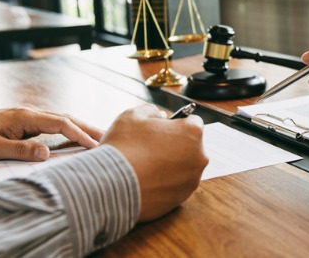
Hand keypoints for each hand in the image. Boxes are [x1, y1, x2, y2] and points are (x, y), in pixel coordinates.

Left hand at [0, 106, 102, 161]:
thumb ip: (20, 150)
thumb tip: (47, 153)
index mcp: (25, 117)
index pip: (60, 123)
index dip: (79, 134)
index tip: (95, 145)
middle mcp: (31, 113)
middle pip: (67, 117)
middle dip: (88, 127)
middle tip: (109, 136)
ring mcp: (29, 116)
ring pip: (62, 119)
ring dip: (81, 127)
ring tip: (98, 137)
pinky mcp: (27, 122)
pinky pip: (54, 124)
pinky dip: (69, 129)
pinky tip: (75, 136)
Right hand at [101, 104, 207, 221]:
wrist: (109, 186)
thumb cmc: (123, 147)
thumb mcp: (133, 115)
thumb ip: (151, 111)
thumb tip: (159, 116)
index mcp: (193, 132)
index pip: (192, 122)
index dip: (175, 123)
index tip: (162, 129)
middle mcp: (199, 157)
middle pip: (190, 146)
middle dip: (174, 144)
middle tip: (150, 147)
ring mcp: (191, 180)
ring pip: (183, 167)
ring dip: (170, 164)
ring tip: (145, 165)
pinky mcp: (181, 198)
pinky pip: (175, 185)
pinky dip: (164, 182)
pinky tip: (145, 180)